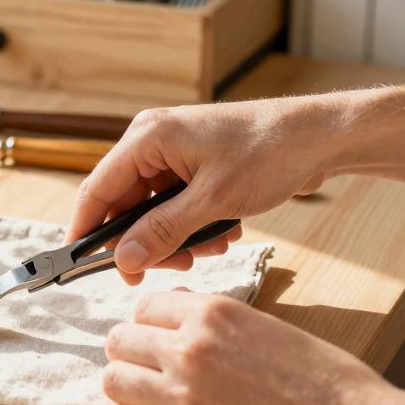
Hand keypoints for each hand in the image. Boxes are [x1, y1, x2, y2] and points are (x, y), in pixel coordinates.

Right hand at [69, 97, 340, 283]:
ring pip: (153, 209)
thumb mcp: (213, 201)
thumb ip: (163, 232)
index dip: (86, 230)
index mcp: (147, 137)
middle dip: (147, 241)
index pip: (97, 189)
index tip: (82, 266)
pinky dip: (194, 225)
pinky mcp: (194, 165)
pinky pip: (176, 204)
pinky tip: (223, 234)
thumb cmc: (269, 154)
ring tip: (211, 249)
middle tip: (173, 268)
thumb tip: (123, 260)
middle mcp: (153, 141)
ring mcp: (174, 152)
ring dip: (177, 237)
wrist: (321, 137)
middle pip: (125, 204)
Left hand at [103, 291, 394, 404]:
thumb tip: (175, 313)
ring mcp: (183, 396)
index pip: (143, 306)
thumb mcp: (263, 324)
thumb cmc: (321, 377)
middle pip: (119, 341)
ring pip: (115, 382)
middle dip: (131, 354)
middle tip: (150, 369)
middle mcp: (189, 349)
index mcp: (211, 313)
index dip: (150, 324)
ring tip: (155, 397)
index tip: (158, 338)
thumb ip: (213, 318)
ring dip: (132, 388)